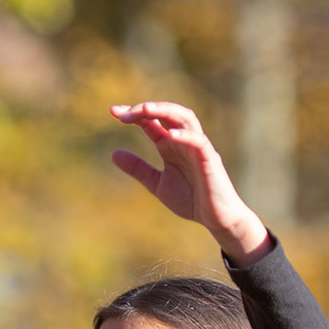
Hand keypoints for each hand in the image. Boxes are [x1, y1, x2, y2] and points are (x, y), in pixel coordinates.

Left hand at [109, 102, 270, 261]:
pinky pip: (199, 141)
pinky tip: (169, 136)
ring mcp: (198, 148)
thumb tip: (113, 153)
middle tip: (124, 114)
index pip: (151, 121)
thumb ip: (138, 169)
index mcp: (170, 145)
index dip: (133, 114)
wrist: (215, 219)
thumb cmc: (191, 199)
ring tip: (145, 110)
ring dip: (165, 111)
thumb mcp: (157, 184)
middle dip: (146, 109)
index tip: (113, 112)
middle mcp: (183, 141)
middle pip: (167, 113)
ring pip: (185, 118)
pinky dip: (185, 136)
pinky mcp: (210, 159)